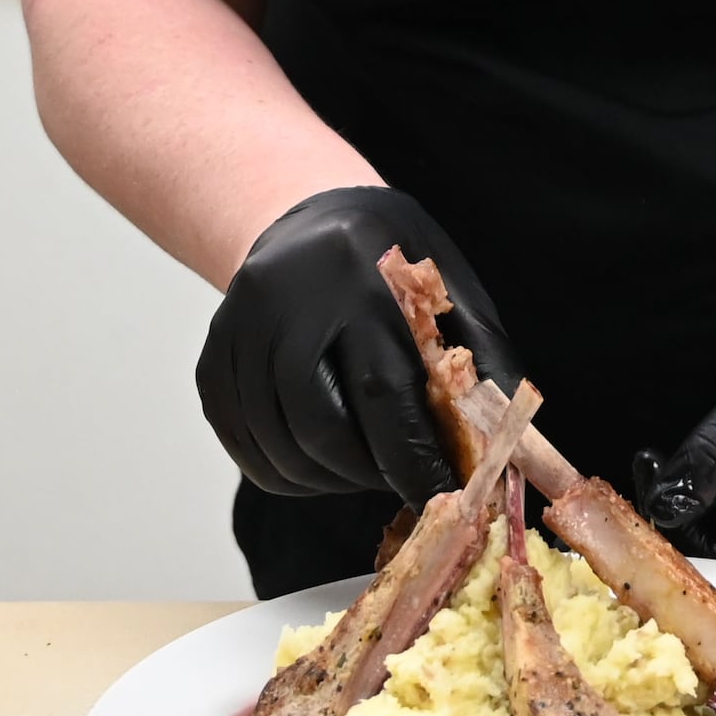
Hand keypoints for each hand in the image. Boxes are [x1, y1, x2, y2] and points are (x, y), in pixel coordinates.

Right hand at [197, 187, 522, 500]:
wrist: (309, 216)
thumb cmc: (394, 262)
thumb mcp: (452, 290)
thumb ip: (480, 366)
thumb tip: (503, 456)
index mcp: (361, 279)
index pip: (383, 390)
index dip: (412, 459)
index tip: (443, 500)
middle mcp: (289, 301)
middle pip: (318, 426)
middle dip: (365, 474)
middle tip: (400, 480)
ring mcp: (239, 328)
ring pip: (277, 445)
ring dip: (325, 481)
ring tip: (361, 467)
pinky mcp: (211, 357)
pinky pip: (243, 444)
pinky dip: (284, 471)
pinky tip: (317, 460)